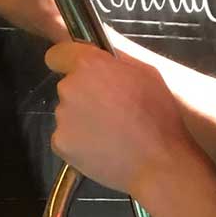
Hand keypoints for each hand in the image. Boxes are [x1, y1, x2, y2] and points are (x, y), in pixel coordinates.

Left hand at [45, 42, 208, 201]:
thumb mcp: (146, 74)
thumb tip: (100, 58)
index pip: (57, 54)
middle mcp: (69, 88)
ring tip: (110, 134)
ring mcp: (62, 117)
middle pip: (68, 87)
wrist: (157, 162)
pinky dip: (78, 143)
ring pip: (68, 114)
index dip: (67, 61)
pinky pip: (65, 138)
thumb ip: (117, 62)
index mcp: (89, 66)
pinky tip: (101, 149)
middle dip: (84, 95)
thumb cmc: (158, 115)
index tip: (80, 73)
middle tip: (110, 111)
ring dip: (82, 120)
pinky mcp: (60, 144)